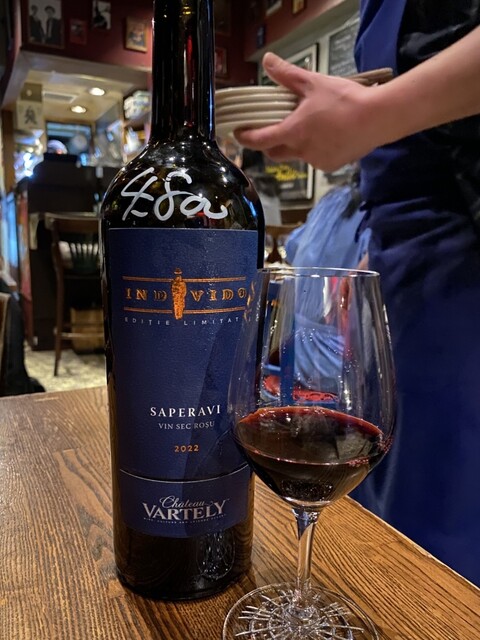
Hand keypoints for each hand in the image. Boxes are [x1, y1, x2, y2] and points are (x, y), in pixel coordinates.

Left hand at [235, 53, 383, 171]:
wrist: (378, 118)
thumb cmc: (344, 100)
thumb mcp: (313, 83)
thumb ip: (288, 75)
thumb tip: (268, 61)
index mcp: (293, 132)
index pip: (261, 140)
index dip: (246, 138)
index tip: (238, 134)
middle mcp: (302, 151)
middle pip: (275, 153)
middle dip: (269, 144)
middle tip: (271, 130)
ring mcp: (317, 161)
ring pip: (297, 156)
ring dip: (296, 145)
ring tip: (309, 127)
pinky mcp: (331, 166)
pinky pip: (316, 159)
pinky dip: (315, 149)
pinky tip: (327, 136)